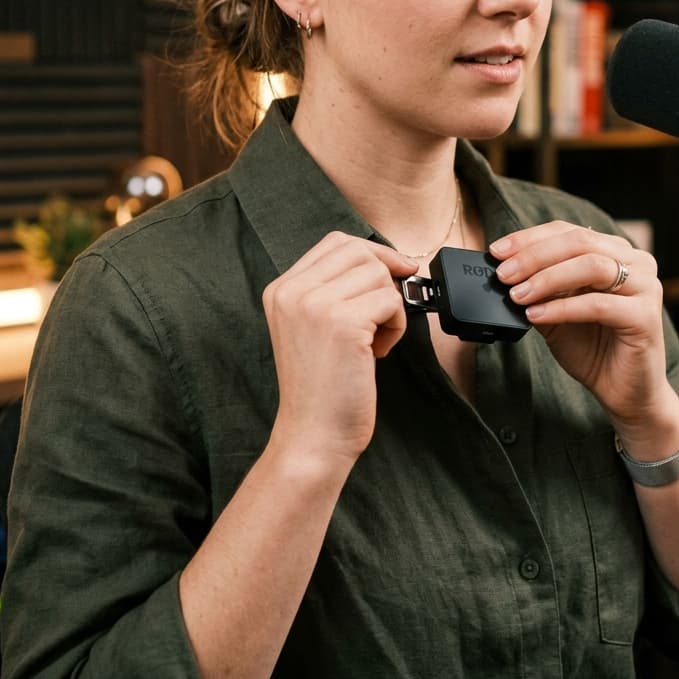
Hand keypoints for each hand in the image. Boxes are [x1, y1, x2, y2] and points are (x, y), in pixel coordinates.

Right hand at [262, 232, 418, 467]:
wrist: (312, 435)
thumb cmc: (321, 387)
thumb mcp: (312, 327)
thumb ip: (332, 291)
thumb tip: (387, 260)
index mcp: (281, 289)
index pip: (335, 243)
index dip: (372, 252)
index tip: (395, 271)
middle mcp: (293, 291)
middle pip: (359, 252)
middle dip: (386, 278)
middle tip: (387, 313)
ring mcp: (315, 305)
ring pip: (379, 276)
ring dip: (391, 307)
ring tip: (376, 341)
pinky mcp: (343, 323)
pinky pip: (391, 301)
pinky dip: (397, 326)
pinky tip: (379, 351)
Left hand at [489, 222, 674, 431]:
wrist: (624, 393)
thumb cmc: (593, 349)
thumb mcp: (554, 312)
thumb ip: (536, 289)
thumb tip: (503, 272)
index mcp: (614, 252)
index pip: (568, 231)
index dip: (529, 238)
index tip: (496, 251)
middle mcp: (635, 261)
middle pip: (578, 242)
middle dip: (534, 256)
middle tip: (504, 274)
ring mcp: (646, 286)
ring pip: (590, 266)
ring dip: (547, 279)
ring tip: (518, 296)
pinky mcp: (646, 316)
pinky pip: (598, 304)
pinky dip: (562, 308)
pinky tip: (536, 315)